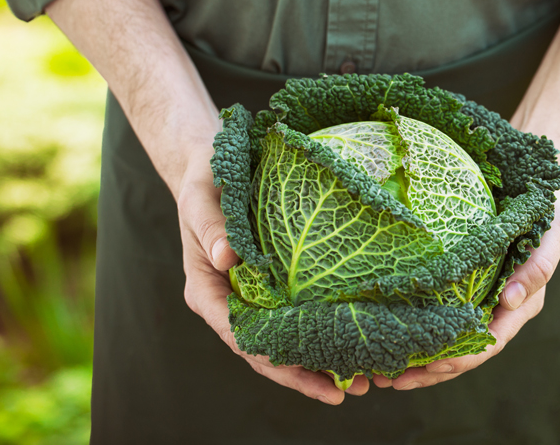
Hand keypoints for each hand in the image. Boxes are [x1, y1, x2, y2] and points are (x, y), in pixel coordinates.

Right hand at [177, 147, 369, 403]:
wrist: (210, 167)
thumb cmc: (202, 184)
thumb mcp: (200, 200)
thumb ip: (211, 228)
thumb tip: (227, 259)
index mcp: (206, 291)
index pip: (240, 336)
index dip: (275, 362)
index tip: (309, 378)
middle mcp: (230, 301)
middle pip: (266, 351)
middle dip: (303, 375)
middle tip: (346, 392)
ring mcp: (251, 295)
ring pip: (283, 339)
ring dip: (317, 360)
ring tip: (359, 380)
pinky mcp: (271, 283)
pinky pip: (295, 313)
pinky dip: (320, 330)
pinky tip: (351, 340)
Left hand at [372, 192, 559, 389]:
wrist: (532, 189)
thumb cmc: (546, 209)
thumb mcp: (553, 231)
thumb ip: (538, 267)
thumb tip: (508, 301)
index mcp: (522, 304)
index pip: (490, 342)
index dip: (461, 359)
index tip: (430, 366)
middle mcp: (498, 309)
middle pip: (463, 351)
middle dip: (430, 371)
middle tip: (393, 380)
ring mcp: (478, 300)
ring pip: (447, 340)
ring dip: (417, 360)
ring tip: (380, 374)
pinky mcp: (460, 287)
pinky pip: (438, 315)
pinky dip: (416, 329)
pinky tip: (388, 334)